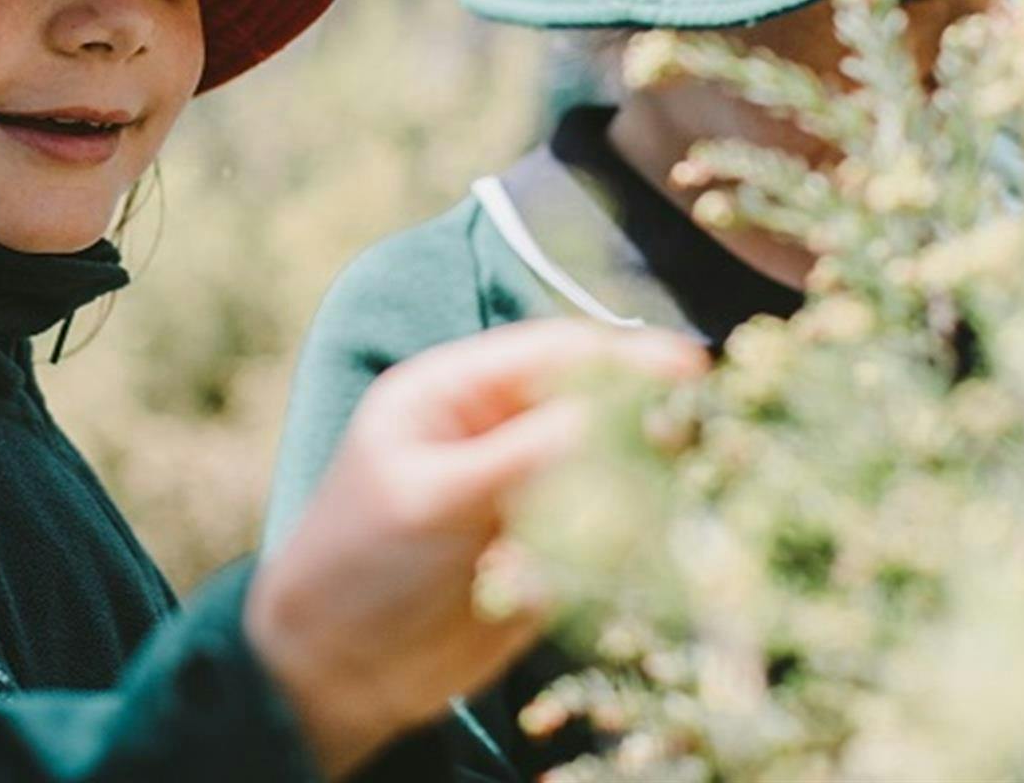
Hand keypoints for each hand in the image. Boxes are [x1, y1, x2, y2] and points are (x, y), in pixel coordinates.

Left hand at [243, 320, 705, 778]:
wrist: (332, 669)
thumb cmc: (358, 563)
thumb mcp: (433, 498)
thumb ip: (521, 456)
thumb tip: (611, 409)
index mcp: (454, 393)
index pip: (552, 355)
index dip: (621, 357)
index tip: (687, 371)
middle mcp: (496, 433)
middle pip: (592, 409)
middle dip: (640, 427)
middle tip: (690, 447)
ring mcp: (523, 494)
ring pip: (608, 476)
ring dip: (630, 498)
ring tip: (636, 524)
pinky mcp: (546, 557)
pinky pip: (603, 542)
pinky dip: (610, 555)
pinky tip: (583, 577)